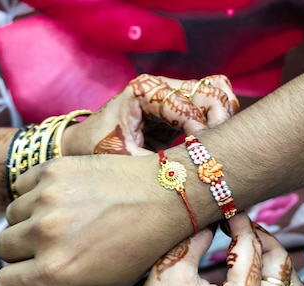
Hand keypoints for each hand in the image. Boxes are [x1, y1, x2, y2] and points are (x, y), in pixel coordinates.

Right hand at [0, 74, 238, 285]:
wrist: (165, 196)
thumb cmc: (139, 248)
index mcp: (55, 270)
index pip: (3, 284)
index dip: (17, 282)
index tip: (32, 273)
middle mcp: (44, 234)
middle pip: (1, 248)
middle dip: (20, 251)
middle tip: (51, 244)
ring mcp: (46, 198)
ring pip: (11, 216)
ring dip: (28, 220)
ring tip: (63, 218)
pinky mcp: (52, 170)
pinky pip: (22, 185)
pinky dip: (35, 193)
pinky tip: (63, 197)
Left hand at [62, 74, 238, 155]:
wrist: (83, 145)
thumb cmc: (97, 152)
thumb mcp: (124, 162)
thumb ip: (157, 166)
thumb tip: (192, 181)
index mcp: (144, 92)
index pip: (186, 104)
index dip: (199, 129)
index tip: (200, 153)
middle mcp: (160, 86)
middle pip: (210, 90)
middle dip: (219, 120)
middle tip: (216, 150)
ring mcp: (171, 94)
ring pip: (215, 94)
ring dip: (221, 120)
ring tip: (215, 148)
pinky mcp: (178, 108)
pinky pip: (209, 107)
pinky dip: (217, 124)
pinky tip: (211, 148)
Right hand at [116, 213, 303, 285]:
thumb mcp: (171, 268)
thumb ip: (197, 238)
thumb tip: (213, 216)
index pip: (251, 249)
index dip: (240, 223)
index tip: (229, 209)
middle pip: (281, 267)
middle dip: (264, 239)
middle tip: (243, 226)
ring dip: (278, 266)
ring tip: (255, 250)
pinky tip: (263, 282)